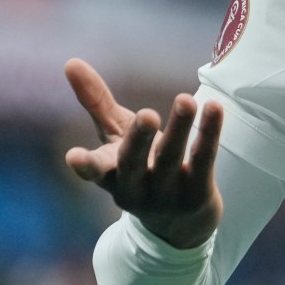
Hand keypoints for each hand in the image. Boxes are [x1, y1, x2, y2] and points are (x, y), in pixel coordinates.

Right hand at [63, 57, 223, 250]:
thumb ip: (96, 102)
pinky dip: (209, 133)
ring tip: (186, 99)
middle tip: (148, 115)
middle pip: (134, 164)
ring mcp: (167, 195)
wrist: (181, 223)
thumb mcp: (115, 137)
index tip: (73, 156)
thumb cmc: (141, 167)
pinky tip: (214, 107)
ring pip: (173, 158)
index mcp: (110, 176)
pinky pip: (204, 160)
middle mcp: (136, 189)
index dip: (85, 166)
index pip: (95, 172)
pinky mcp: (198, 195)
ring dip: (180, 127)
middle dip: (139, 140)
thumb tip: (70, 61)